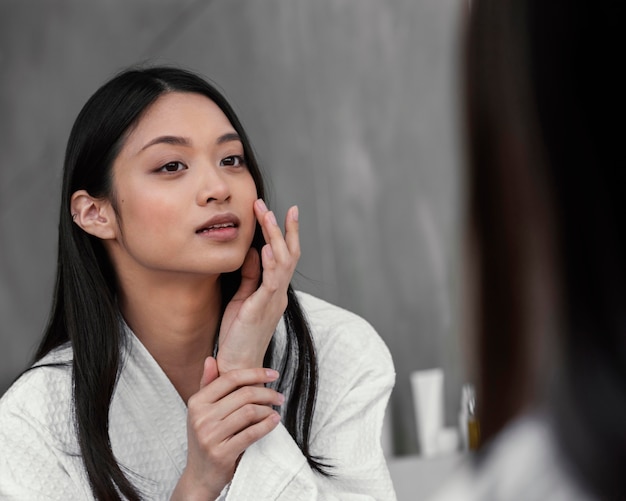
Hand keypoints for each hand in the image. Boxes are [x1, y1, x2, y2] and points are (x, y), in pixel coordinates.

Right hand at [172, 357, 283, 499]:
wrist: (199, 476)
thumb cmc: (205, 439)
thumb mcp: (201, 412)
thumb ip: (207, 385)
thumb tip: (211, 359)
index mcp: (197, 402)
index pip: (230, 378)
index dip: (255, 373)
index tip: (273, 374)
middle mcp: (201, 417)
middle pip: (243, 394)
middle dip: (267, 393)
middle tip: (279, 396)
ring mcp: (210, 436)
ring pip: (250, 412)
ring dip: (268, 409)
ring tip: (275, 410)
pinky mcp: (222, 453)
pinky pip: (252, 433)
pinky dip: (267, 425)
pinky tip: (274, 421)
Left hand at [216, 199, 299, 372]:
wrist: (238, 365)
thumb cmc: (239, 334)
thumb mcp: (243, 299)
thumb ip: (251, 276)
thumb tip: (255, 251)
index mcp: (275, 290)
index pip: (285, 256)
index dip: (286, 233)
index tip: (284, 210)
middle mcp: (279, 293)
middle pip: (289, 254)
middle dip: (282, 228)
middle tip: (275, 205)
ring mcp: (273, 300)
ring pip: (283, 263)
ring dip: (275, 237)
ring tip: (267, 216)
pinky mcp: (262, 309)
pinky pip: (271, 282)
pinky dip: (271, 263)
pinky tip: (268, 247)